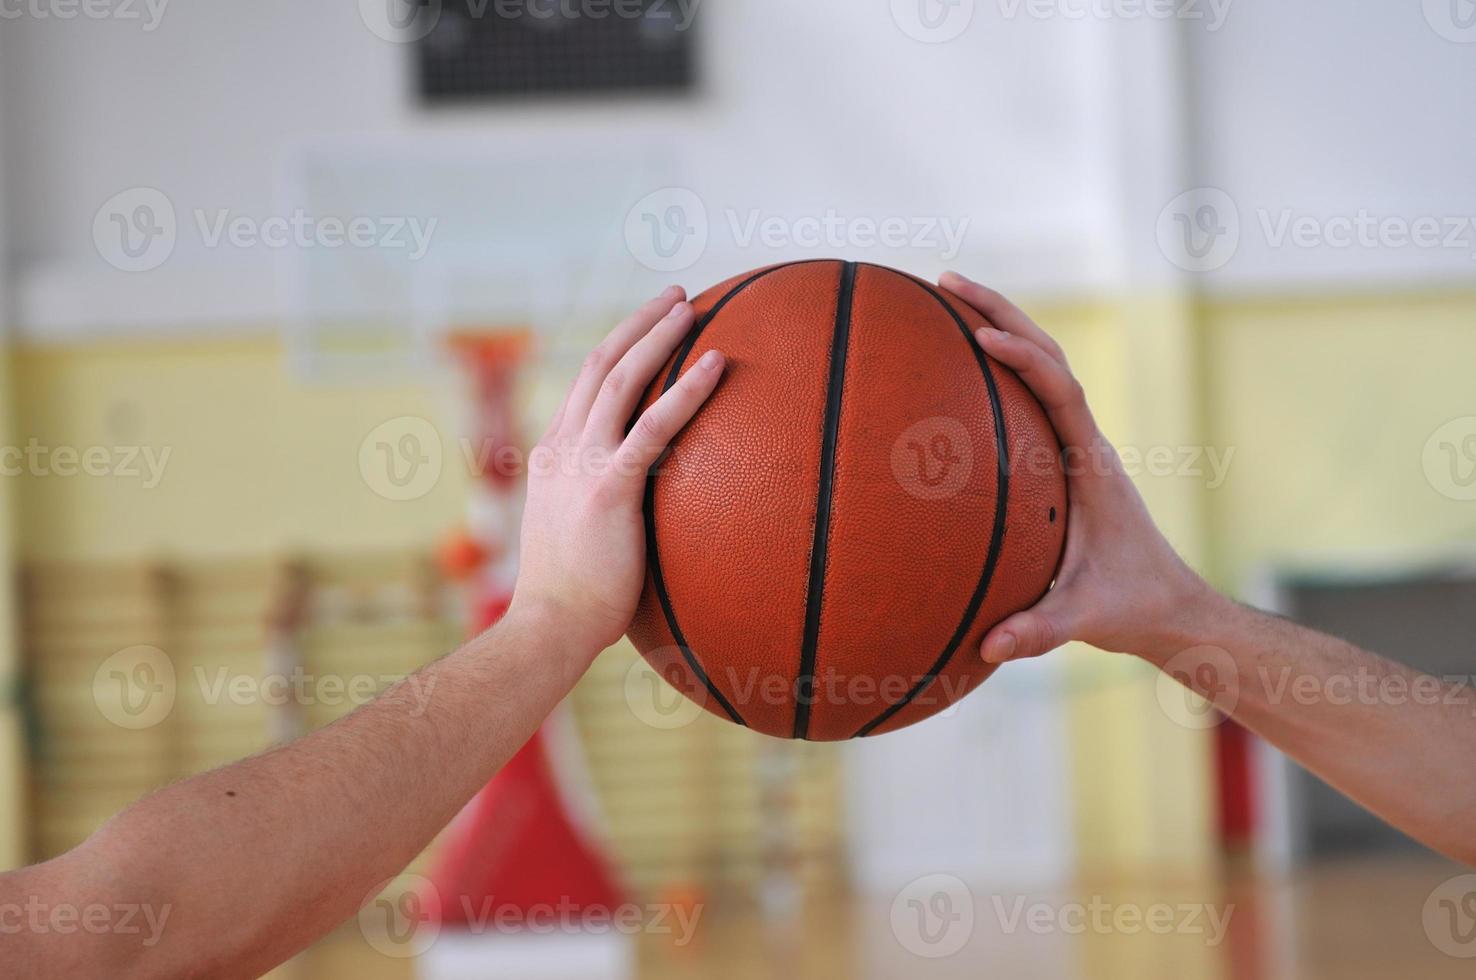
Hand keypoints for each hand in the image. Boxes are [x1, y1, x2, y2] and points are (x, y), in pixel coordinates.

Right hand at [511, 287, 726, 656]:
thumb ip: (601, 510)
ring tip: (694, 308)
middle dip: (639, 323)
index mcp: (552, 455)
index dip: (618, 348)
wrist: (548, 629)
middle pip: (598, 363)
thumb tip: (641, 516)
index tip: (649, 327)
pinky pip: (653, 427)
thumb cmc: (571, 601)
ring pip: (620, 378)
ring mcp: (581, 464)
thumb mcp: (577, 537)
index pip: (584, 385)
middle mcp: (561, 448)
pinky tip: (718, 364)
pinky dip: (686, 390)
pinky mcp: (608, 488)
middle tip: (676, 295)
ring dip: (658, 336)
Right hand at [940, 272, 1219, 666]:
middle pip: (1048, 354)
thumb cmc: (1131, 605)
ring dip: (999, 324)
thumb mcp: (1085, 620)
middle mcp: (1086, 441)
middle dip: (1000, 311)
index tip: (982, 336)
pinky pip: (1029, 393)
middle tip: (945, 281)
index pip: (1060, 391)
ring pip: (1040, 365)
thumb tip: (987, 646)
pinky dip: (998, 364)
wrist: (1170, 604)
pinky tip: (957, 363)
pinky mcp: (1062, 454)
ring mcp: (1075, 443)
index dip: (1023, 358)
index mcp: (1091, 465)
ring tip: (944, 298)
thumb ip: (1040, 630)